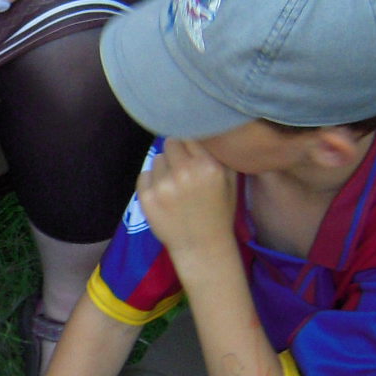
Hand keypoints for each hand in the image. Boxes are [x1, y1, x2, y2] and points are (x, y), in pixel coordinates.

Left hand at [136, 139, 237, 265]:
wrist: (202, 247)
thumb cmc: (219, 211)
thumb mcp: (230, 179)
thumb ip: (218, 152)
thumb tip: (202, 128)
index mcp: (208, 166)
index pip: (189, 136)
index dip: (189, 144)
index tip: (191, 153)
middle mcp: (185, 172)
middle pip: (170, 143)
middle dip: (175, 153)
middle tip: (182, 169)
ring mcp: (163, 186)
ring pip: (156, 159)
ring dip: (164, 169)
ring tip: (176, 187)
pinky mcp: (146, 198)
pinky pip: (144, 175)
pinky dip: (151, 183)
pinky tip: (165, 197)